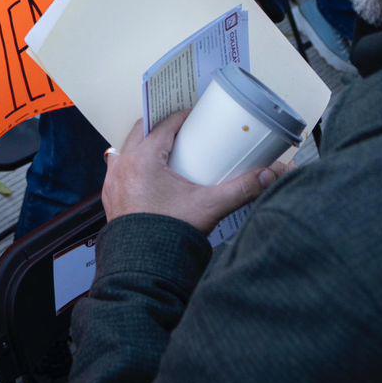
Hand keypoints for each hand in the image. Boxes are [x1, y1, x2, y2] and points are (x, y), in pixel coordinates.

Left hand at [102, 112, 285, 233]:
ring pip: (126, 149)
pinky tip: (147, 172)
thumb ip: (242, 188)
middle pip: (141, 131)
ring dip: (143, 144)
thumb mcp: (211, 206)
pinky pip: (119, 169)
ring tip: (165, 149)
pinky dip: (132, 164)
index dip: (180, 117)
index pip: (163, 125)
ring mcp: (113, 180)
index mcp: (143, 158)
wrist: (146, 266)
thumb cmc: (171, 233)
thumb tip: (271, 174)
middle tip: (182, 131)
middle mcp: (123, 165)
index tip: (195, 117)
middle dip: (160, 127)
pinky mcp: (110, 196)